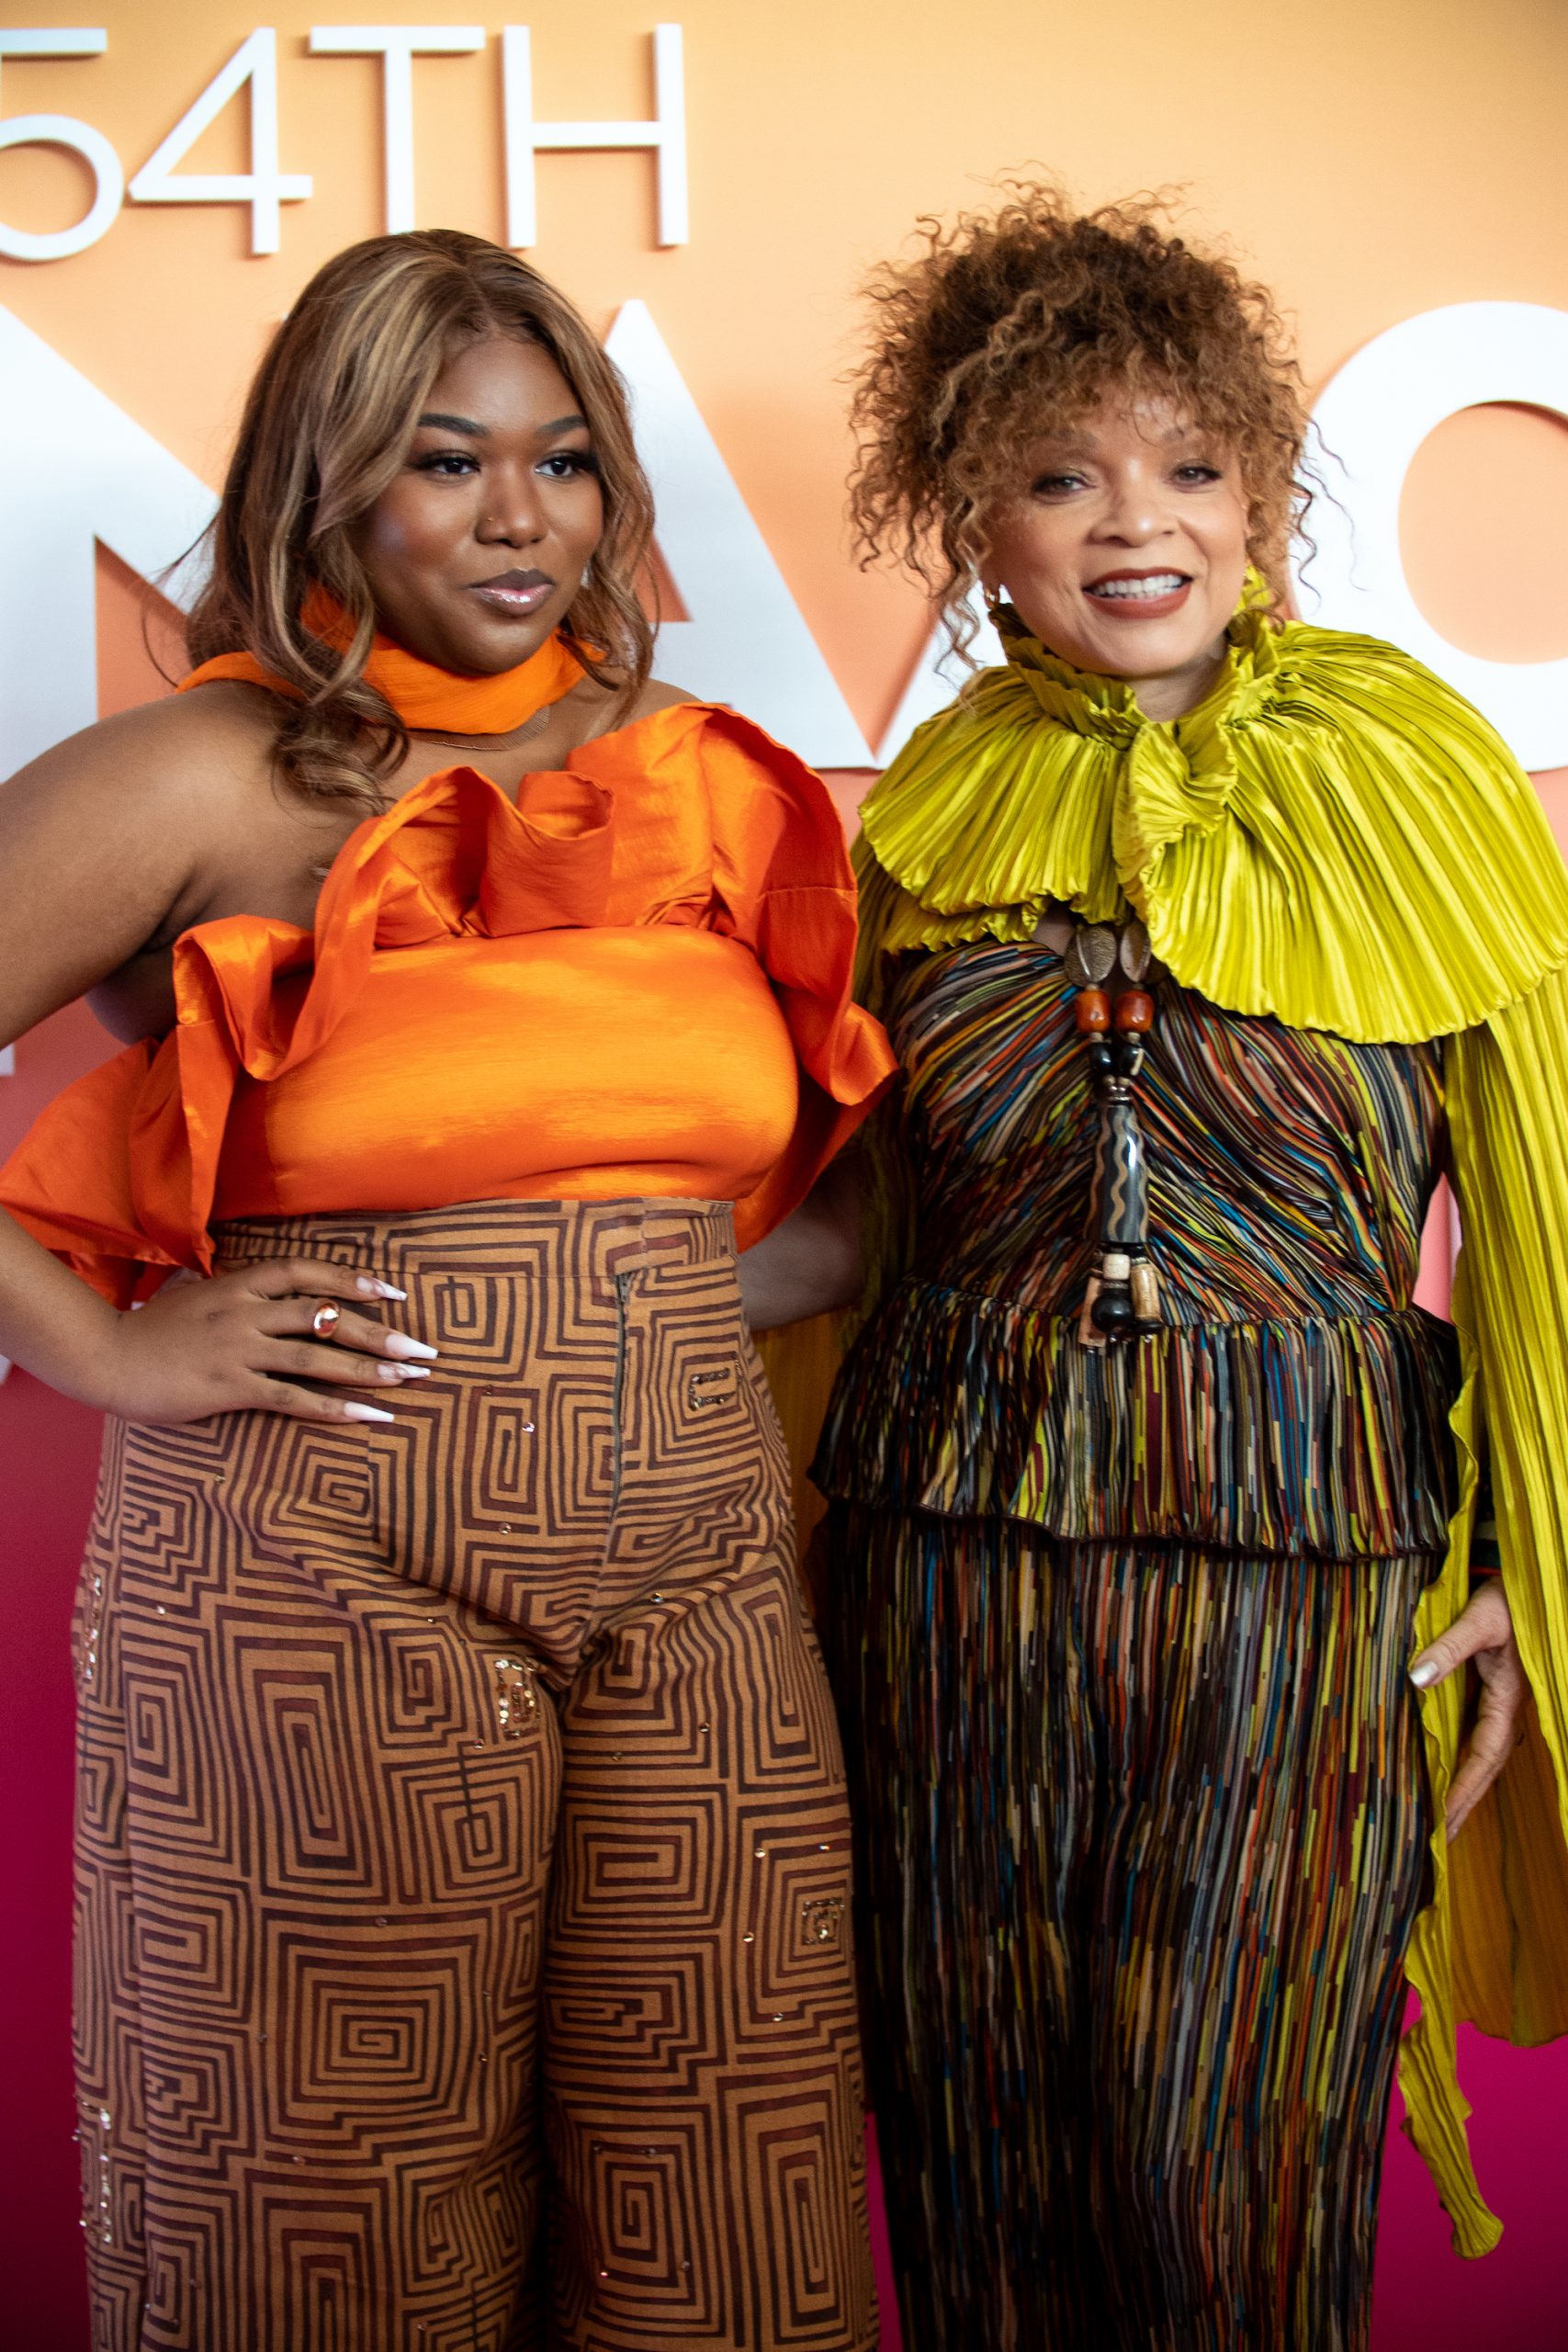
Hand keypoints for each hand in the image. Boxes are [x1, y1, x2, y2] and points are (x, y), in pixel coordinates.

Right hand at [86, 1258, 435, 1426]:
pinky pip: (293, 1398)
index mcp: (239, 1285)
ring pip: (317, 1356)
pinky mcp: (230, 1387)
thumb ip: (228, 1289)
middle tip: (424, 1350)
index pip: (306, 1273)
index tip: (392, 1293)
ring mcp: (239, 1349)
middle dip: (380, 1333)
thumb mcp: (193, 1294)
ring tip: (409, 1380)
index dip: (352, 1279)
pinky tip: (370, 1415)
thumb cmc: (150, 1329)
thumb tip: (248, 1280)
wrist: (106, 1358)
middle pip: (326, 1316)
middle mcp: (246, 1312)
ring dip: (369, 1368)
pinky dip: (335, 1408)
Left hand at [1410, 1580, 1525, 1841]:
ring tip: (1439, 1817)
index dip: (1463, 1790)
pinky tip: (1444, 1772)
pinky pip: (1478, 1738)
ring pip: (1483, 1755)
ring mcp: (1502, 1705)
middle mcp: (1508, 1709)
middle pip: (1485, 1767)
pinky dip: (1462, 1761)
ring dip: (1464, 1785)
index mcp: (1508, 1699)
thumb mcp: (1478, 1621)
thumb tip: (1415, 1678)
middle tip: (1438, 1837)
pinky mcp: (1493, 1695)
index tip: (1442, 1820)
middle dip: (1463, 1802)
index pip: (1483, 1757)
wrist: (1520, 1581)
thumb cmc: (1503, 1599)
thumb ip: (1448, 1650)